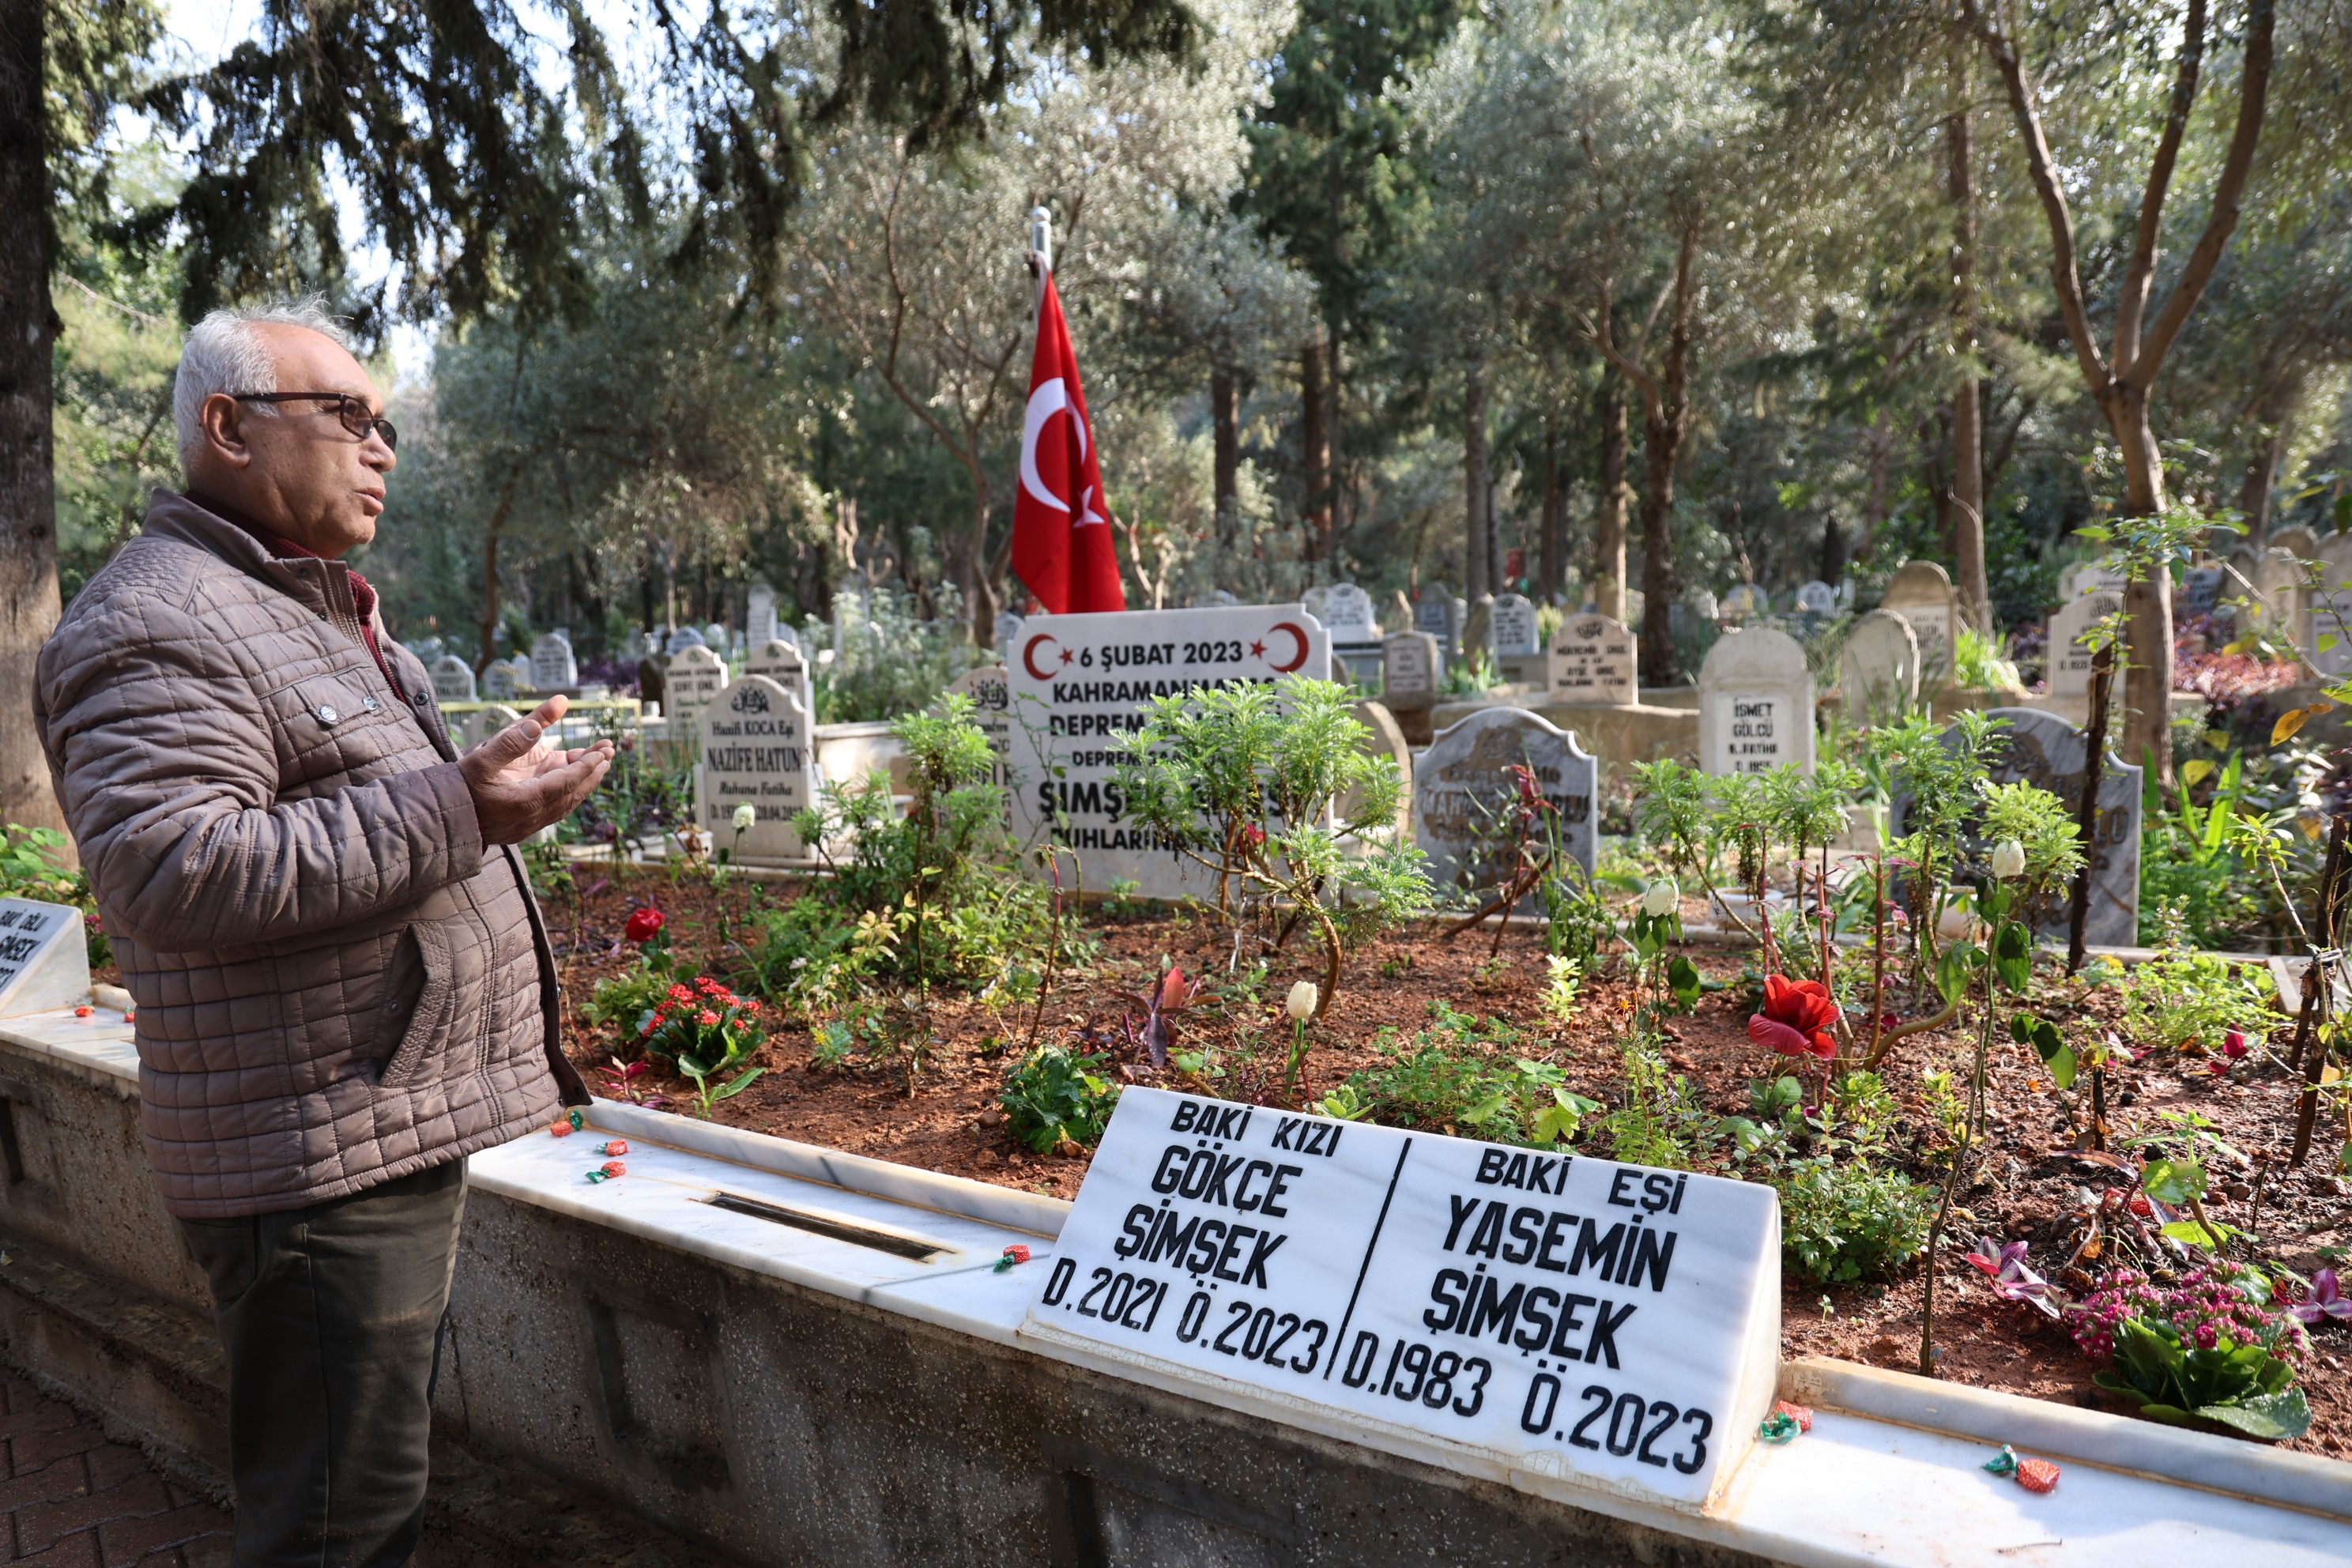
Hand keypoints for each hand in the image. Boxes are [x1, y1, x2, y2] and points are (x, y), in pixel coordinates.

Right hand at [459, 695, 614, 845]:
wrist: (440, 823)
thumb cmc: (458, 788)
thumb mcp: (480, 760)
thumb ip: (510, 742)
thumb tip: (538, 726)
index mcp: (526, 800)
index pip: (567, 781)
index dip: (587, 765)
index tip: (602, 752)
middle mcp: (533, 816)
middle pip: (573, 793)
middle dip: (593, 772)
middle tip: (609, 752)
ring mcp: (530, 825)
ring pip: (567, 803)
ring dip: (584, 783)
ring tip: (599, 763)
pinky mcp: (524, 829)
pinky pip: (556, 810)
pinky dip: (569, 794)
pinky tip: (574, 782)